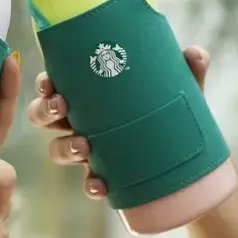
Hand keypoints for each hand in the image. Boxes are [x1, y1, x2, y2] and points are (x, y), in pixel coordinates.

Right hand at [27, 46, 209, 198]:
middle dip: (45, 110)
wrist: (188, 157)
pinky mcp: (102, 176)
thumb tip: (195, 52)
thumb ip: (186, 69)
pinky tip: (100, 184)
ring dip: (64, 148)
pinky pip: (87, 183)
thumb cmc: (168, 110)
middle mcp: (78, 120)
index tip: (49, 82)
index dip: (44, 83)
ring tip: (84, 147)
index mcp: (86, 93)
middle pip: (43, 114)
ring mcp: (87, 149)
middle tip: (62, 107)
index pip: (53, 84)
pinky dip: (91, 185)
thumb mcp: (177, 87)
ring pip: (57, 149)